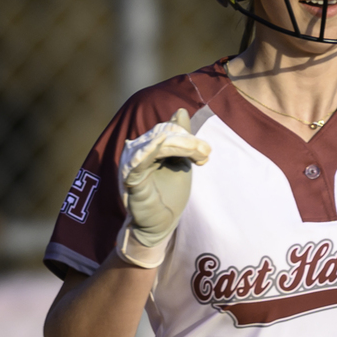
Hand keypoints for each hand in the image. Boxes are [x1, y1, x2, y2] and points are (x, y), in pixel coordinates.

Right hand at [116, 109, 209, 268]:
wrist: (161, 226)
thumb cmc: (169, 196)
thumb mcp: (180, 162)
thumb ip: (181, 139)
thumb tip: (180, 110)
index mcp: (147, 147)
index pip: (167, 130)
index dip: (188, 136)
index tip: (206, 153)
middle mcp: (136, 152)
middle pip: (163, 133)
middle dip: (189, 141)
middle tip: (205, 154)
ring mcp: (132, 164)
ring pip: (158, 141)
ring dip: (183, 145)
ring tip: (200, 156)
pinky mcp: (130, 178)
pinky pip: (144, 158)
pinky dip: (163, 151)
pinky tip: (179, 153)